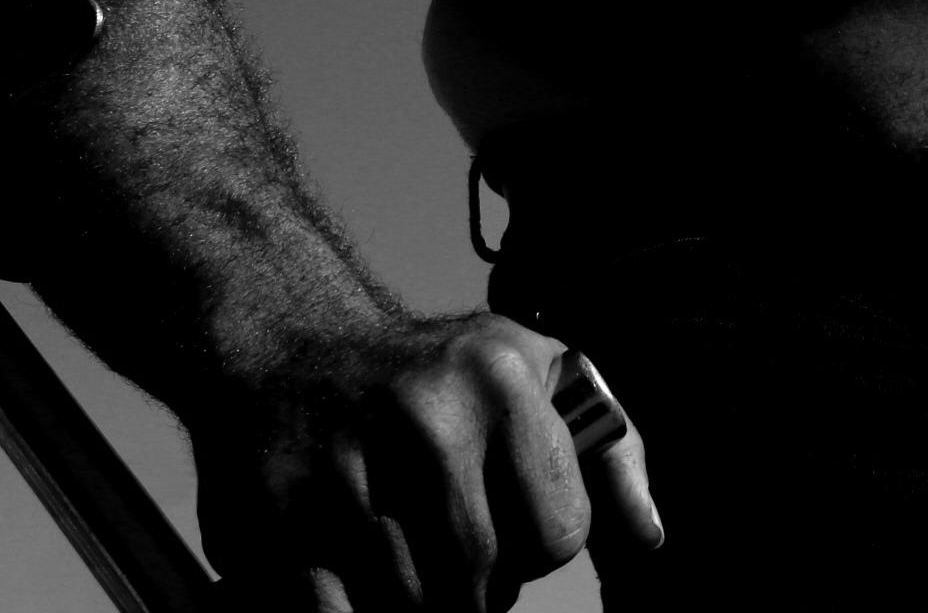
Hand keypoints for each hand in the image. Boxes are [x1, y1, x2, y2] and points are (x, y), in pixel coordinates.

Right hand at [190, 310, 662, 610]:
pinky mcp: (278, 519)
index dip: (541, 545)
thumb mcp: (535, 375)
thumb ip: (609, 454)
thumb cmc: (436, 377)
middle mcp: (425, 417)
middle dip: (481, 585)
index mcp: (499, 376)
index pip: (559, 533)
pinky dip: (360, 612)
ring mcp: (345, 469)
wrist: (286, 343)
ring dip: (422, 601)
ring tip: (411, 554)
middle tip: (459, 549)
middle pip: (484, 580)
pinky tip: (362, 576)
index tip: (513, 522)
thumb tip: (650, 541)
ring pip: (417, 607)